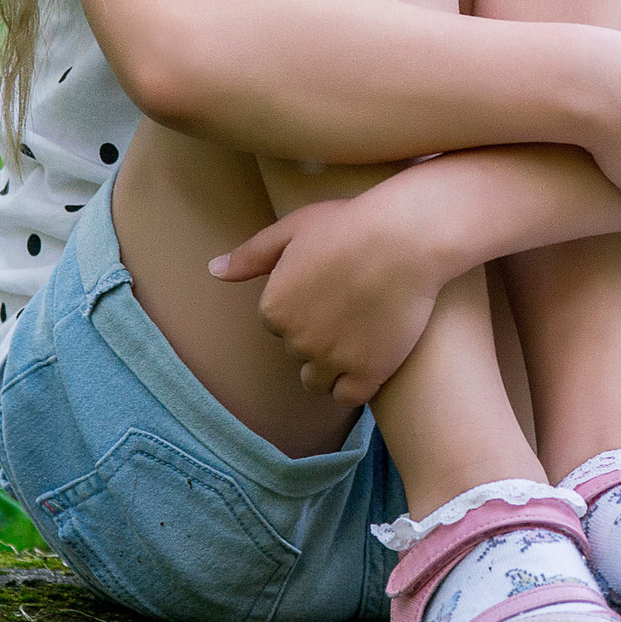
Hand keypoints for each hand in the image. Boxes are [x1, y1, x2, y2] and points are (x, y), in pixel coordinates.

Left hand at [208, 198, 442, 405]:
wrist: (406, 238)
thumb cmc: (351, 224)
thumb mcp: (293, 228)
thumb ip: (252, 255)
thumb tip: (214, 270)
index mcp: (274, 307)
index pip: (279, 323)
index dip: (306, 306)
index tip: (331, 287)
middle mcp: (296, 339)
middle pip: (300, 350)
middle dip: (319, 334)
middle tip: (353, 305)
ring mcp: (331, 359)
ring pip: (318, 380)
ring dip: (332, 365)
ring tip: (360, 337)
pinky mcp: (367, 373)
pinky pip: (348, 397)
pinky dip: (355, 384)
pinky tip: (370, 361)